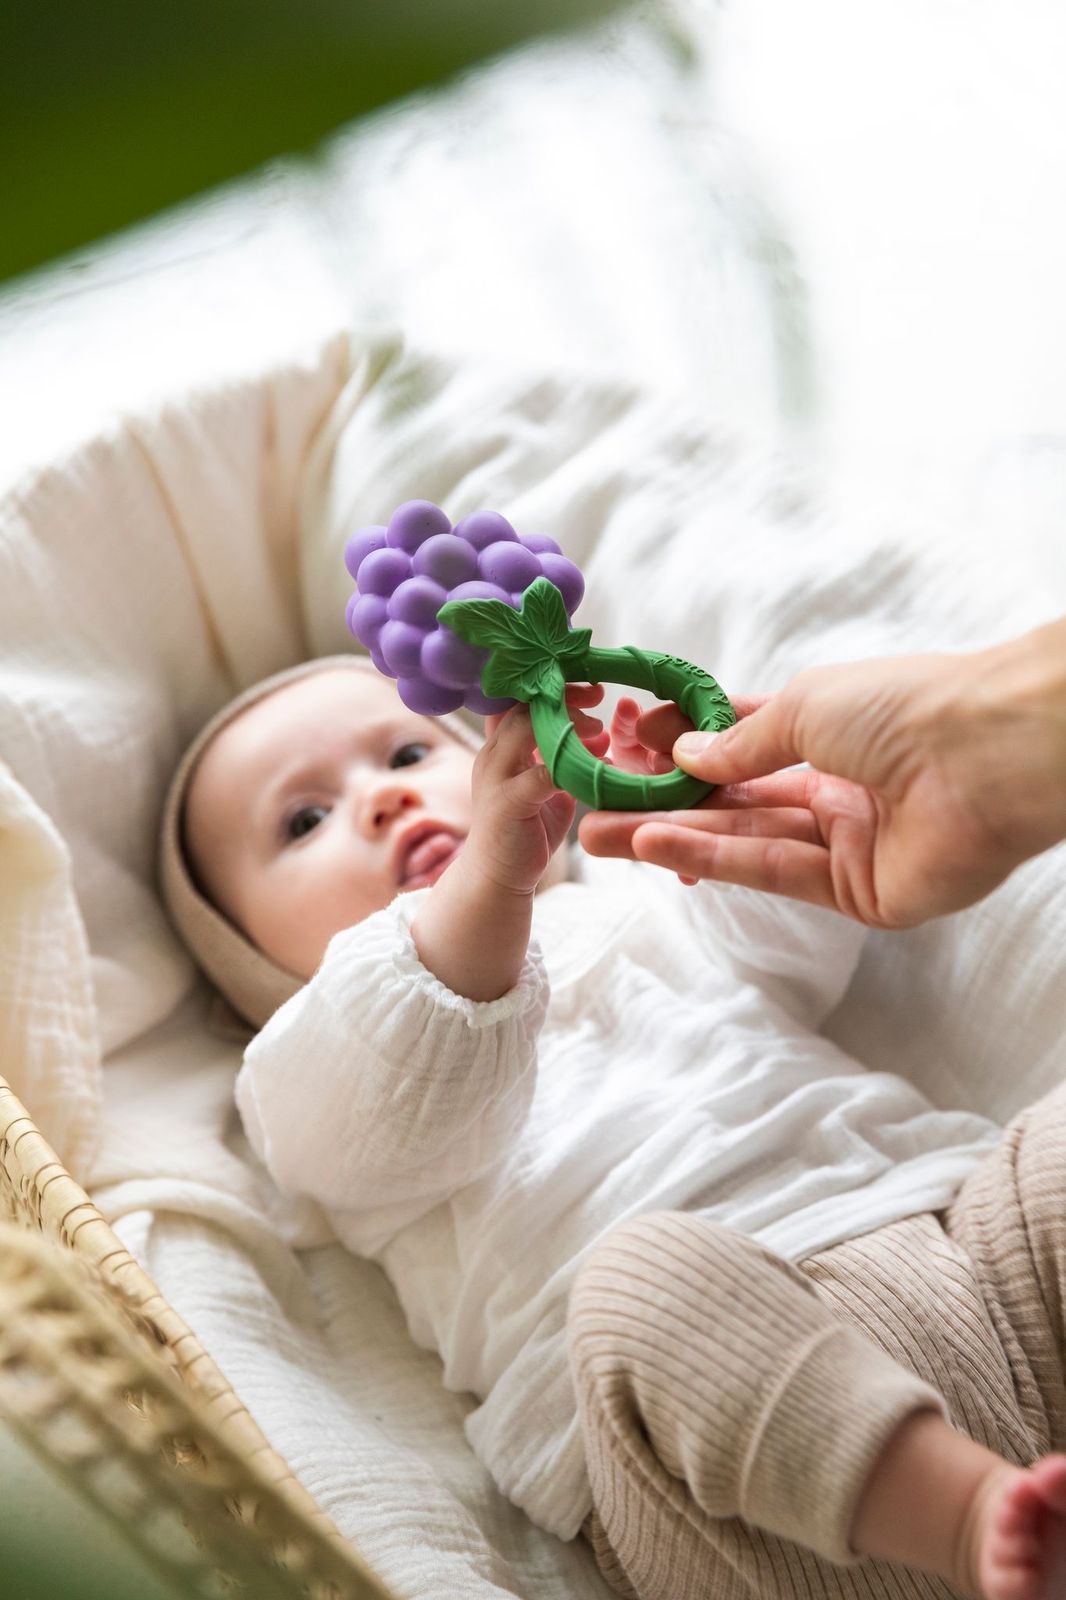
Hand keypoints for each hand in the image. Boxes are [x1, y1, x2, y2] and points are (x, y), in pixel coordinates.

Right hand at [466, 683, 604, 896]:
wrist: (496, 877)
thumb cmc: (523, 830)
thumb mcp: (542, 785)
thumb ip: (561, 758)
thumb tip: (597, 737)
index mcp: (500, 747)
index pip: (518, 699)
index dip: (551, 686)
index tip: (587, 686)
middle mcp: (492, 756)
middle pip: (522, 706)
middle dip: (563, 696)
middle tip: (598, 696)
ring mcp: (495, 778)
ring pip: (524, 731)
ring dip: (566, 725)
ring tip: (598, 731)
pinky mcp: (506, 804)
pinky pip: (538, 775)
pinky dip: (569, 767)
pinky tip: (595, 765)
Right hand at [580, 620, 1065, 927]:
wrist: (987, 756)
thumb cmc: (903, 708)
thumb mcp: (803, 708)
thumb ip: (739, 742)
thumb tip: (682, 751)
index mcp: (829, 730)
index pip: (740, 740)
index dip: (681, 742)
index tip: (622, 743)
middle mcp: (835, 786)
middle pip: (732, 800)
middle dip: (659, 802)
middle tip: (589, 806)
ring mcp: (846, 844)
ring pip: (743, 841)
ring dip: (669, 837)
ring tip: (598, 836)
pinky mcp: (858, 894)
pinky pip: (774, 873)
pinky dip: (714, 860)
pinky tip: (656, 847)